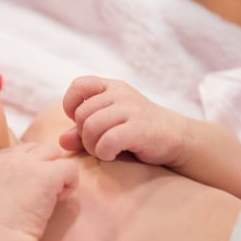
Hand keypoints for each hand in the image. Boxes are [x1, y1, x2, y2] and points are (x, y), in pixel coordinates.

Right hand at [0, 143, 77, 239]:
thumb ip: (6, 178)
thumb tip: (28, 179)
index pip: (24, 150)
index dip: (33, 168)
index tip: (30, 190)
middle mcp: (12, 156)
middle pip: (41, 149)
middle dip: (47, 168)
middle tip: (43, 194)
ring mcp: (30, 163)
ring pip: (56, 154)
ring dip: (58, 174)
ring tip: (52, 197)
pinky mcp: (48, 174)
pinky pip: (70, 167)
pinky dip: (70, 184)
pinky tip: (59, 200)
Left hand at [59, 76, 187, 165]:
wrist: (177, 138)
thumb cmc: (138, 132)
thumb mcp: (109, 126)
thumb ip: (83, 131)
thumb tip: (62, 141)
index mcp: (111, 87)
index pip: (78, 85)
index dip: (71, 105)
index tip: (82, 123)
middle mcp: (121, 94)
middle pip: (82, 114)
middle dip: (84, 135)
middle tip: (97, 145)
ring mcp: (131, 109)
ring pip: (91, 127)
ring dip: (92, 146)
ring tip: (104, 151)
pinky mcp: (139, 128)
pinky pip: (107, 141)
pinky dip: (104, 152)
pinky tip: (112, 154)